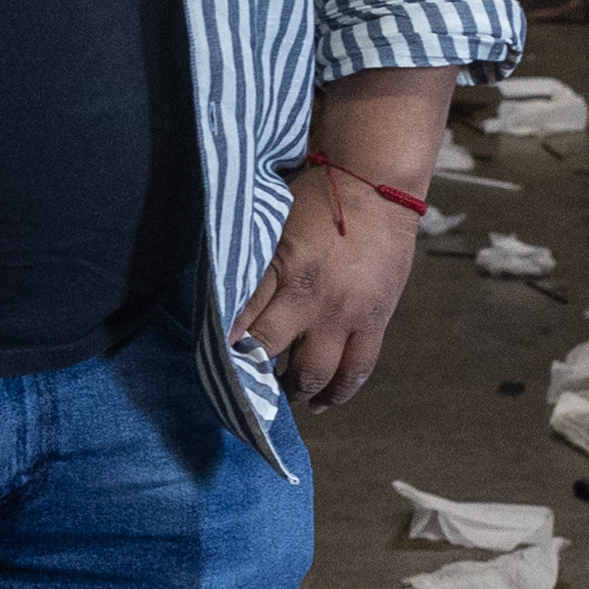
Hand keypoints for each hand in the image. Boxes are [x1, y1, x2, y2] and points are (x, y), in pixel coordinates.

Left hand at [231, 162, 418, 411]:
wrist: (378, 186)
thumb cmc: (318, 198)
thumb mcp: (274, 221)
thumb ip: (254, 261)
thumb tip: (224, 297)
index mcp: (280, 265)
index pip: (241, 316)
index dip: (222, 343)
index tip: (210, 360)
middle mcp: (311, 295)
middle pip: (270, 350)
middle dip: (251, 372)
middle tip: (240, 382)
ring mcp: (346, 313)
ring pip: (315, 372)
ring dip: (295, 391)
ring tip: (282, 395)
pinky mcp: (375, 321)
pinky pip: (358, 370)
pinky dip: (338, 392)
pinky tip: (322, 402)